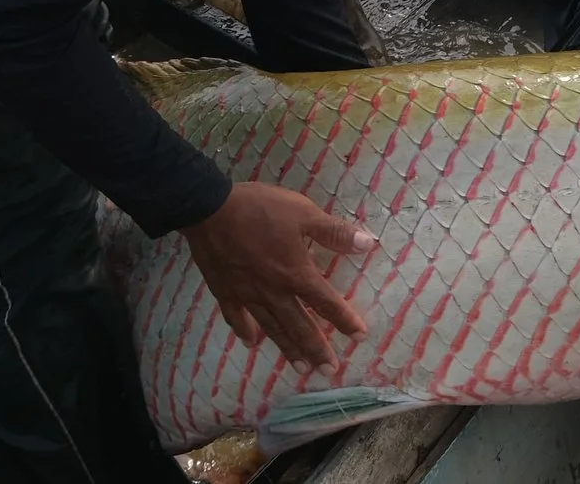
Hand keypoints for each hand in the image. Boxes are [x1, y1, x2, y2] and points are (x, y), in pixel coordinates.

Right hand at [180, 182, 375, 372]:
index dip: (345, 320)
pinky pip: (237, 318)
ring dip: (288, 349)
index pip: (326, 303)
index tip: (359, 337)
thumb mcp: (303, 213)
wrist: (210, 209)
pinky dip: (244, 332)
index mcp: (295, 274)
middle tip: (329, 371)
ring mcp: (247, 295)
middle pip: (300, 326)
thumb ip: (334, 232)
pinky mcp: (225, 292)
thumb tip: (369, 244)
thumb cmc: (260, 209)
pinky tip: (251, 343)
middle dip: (317, 349)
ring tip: (301, 368)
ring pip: (272, 328)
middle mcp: (274, 292)